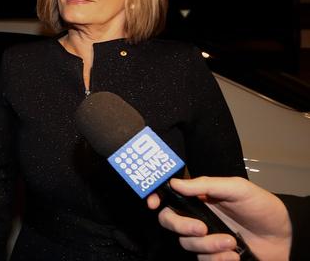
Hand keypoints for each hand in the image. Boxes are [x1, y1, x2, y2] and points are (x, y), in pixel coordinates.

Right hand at [146, 177, 291, 260]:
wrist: (284, 236)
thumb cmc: (262, 207)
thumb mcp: (237, 188)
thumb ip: (206, 184)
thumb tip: (175, 183)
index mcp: (199, 198)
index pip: (169, 196)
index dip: (155, 197)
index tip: (152, 202)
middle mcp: (197, 217)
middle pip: (169, 221)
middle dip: (181, 226)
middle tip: (202, 228)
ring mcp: (205, 238)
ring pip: (187, 244)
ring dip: (208, 245)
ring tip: (232, 242)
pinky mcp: (214, 256)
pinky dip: (217, 258)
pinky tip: (234, 254)